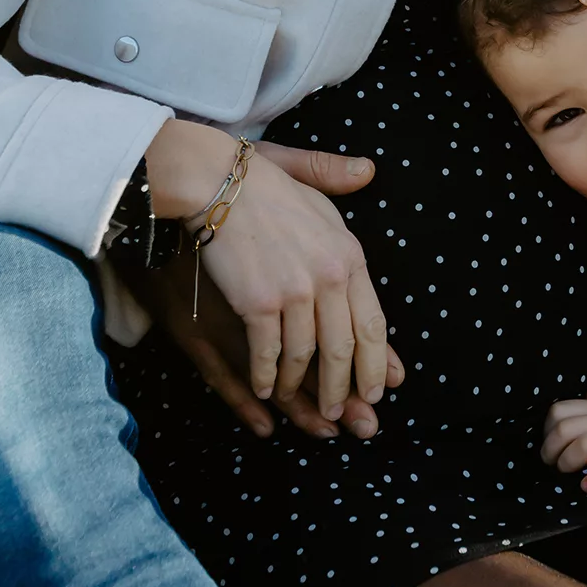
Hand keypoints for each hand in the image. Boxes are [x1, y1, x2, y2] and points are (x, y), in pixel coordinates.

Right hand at [146, 123, 386, 408]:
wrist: (211, 181)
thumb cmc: (258, 181)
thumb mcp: (310, 178)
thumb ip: (340, 183)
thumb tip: (369, 171)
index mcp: (349, 253)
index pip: (372, 322)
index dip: (375, 363)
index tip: (375, 390)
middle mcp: (330, 276)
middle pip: (343, 349)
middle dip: (340, 390)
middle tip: (337, 415)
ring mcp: (296, 292)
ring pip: (305, 357)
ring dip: (298, 387)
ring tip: (294, 401)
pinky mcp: (259, 304)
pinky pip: (268, 355)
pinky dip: (265, 377)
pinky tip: (262, 388)